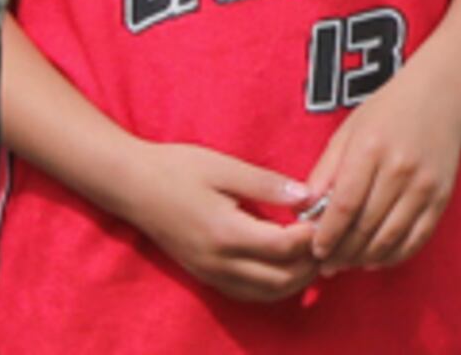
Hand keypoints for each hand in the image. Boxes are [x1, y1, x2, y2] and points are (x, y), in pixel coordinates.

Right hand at [116, 145, 323, 302]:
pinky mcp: (205, 275)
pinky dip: (273, 285)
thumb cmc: (176, 168)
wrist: (131, 185)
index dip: (312, 236)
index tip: (327, 215)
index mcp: (226, 233)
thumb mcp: (224, 167)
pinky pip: (248, 293)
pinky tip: (284, 264)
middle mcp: (219, 262)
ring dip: (296, 279)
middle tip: (329, 238)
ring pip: (267, 293)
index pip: (285, 248)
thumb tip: (306, 196)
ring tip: (313, 252)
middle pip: (282, 280)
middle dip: (312, 263)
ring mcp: (211, 273)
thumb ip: (267, 185)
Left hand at [303, 72, 460, 271]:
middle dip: (342, 252)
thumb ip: (326, 171)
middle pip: (366, 227)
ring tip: (347, 264)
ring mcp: (424, 186)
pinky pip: (416, 239)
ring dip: (364, 258)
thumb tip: (304, 210)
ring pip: (390, 238)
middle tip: (326, 265)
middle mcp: (400, 169)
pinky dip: (394, 256)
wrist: (442, 96)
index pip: (345, 205)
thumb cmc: (388, 111)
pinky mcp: (441, 198)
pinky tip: (376, 259)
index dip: (327, 234)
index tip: (315, 249)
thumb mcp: (348, 131)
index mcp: (371, 149)